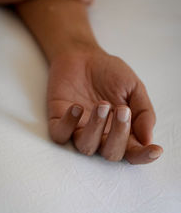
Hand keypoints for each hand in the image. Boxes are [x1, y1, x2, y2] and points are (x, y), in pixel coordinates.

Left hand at [47, 48, 162, 163]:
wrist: (83, 56)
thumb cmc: (110, 73)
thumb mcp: (134, 88)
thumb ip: (143, 112)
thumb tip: (147, 139)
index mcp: (120, 130)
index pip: (133, 151)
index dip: (143, 156)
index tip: (155, 150)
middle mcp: (100, 135)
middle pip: (110, 154)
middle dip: (119, 135)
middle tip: (122, 110)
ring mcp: (79, 129)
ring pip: (86, 147)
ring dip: (96, 128)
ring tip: (102, 104)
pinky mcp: (58, 121)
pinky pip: (60, 135)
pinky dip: (68, 124)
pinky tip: (77, 106)